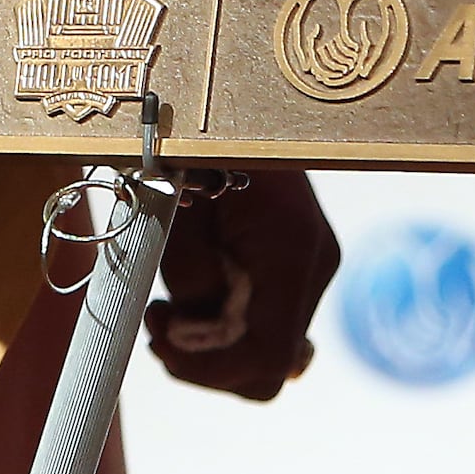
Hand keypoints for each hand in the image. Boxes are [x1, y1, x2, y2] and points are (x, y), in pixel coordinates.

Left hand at [147, 168, 338, 400]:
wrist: (239, 103)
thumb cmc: (199, 150)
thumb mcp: (178, 215)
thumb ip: (191, 280)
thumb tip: (197, 332)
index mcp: (292, 253)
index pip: (267, 357)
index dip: (208, 370)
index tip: (158, 335)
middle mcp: (317, 266)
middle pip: (269, 366)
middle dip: (206, 361)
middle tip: (157, 321)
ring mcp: (316, 266)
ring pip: (268, 348)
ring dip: (212, 343)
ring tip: (168, 303)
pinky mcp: (303, 263)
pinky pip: (270, 320)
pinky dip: (230, 324)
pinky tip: (198, 292)